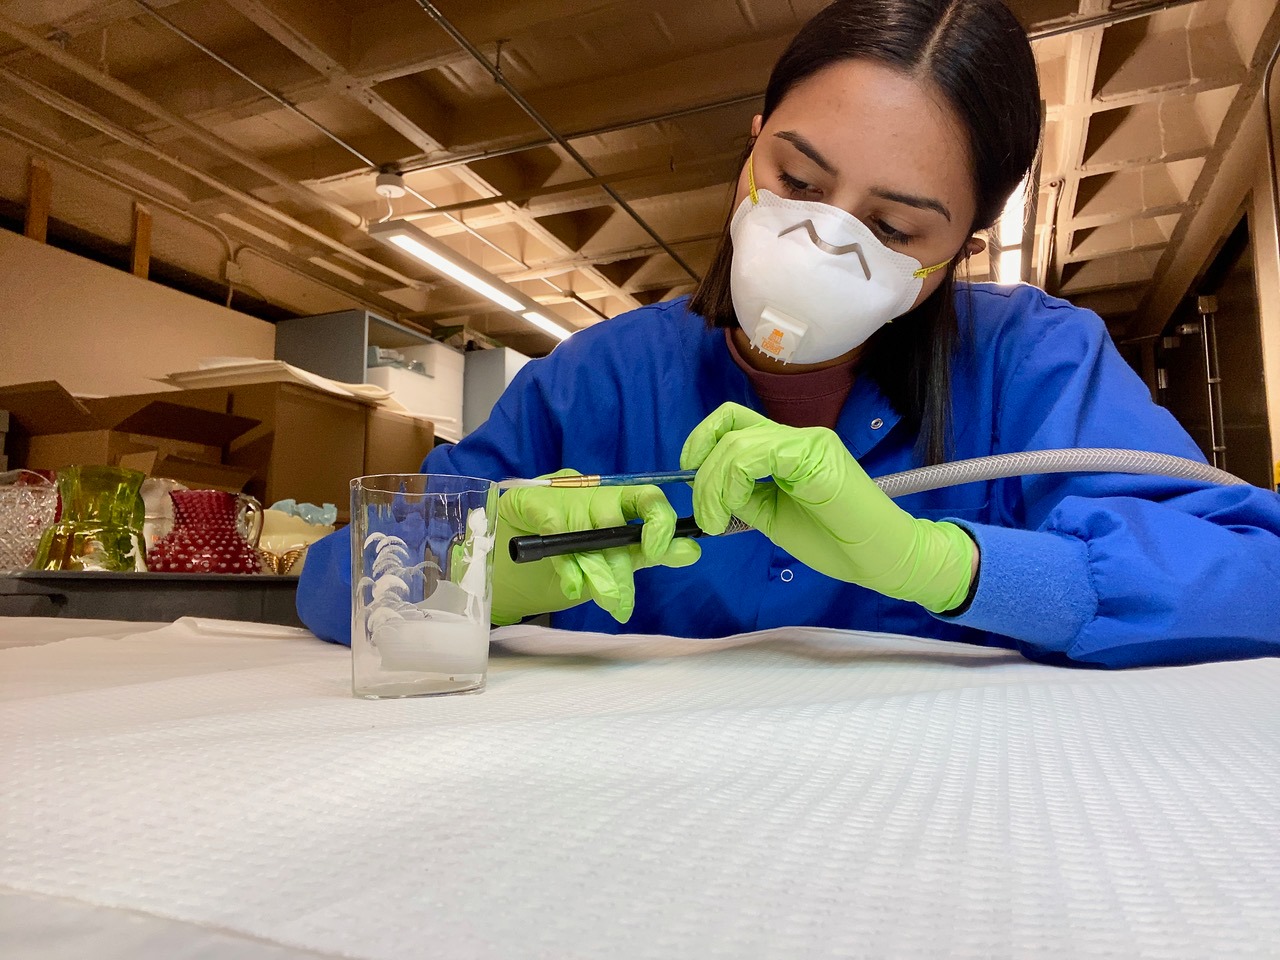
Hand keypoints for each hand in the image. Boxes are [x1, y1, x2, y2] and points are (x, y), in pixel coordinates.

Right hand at [491, 470, 700, 624]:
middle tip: (622, 604)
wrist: (513, 545)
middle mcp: (594, 495)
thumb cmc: (574, 549)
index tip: (659, 550)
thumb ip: (650, 553)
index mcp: (619, 501)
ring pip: (585, 536)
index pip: (648, 499)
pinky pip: (553, 534)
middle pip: (614, 527)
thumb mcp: (614, 554)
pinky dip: (566, 565)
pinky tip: (572, 585)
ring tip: (605, 601)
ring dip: (596, 573)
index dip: (658, 521)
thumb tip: (692, 551)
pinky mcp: (529, 502)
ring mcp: (561, 498)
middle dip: (620, 569)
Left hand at [680, 403, 975, 612]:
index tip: (691, 480)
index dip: (701, 443)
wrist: (882, 559)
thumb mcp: (772, 515)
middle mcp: (798, 435)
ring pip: (737, 442)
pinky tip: (733, 509)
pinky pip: (759, 453)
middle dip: (702, 471)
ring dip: (712, 483)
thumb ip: (744, 496)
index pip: (732, 423)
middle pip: (728, 426)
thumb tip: (708, 490)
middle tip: (704, 516)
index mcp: (787, 447)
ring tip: (716, 520)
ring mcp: (808, 442)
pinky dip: (733, 480)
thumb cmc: (835, 541)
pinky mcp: (816, 454)